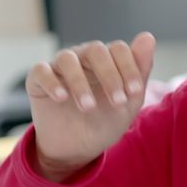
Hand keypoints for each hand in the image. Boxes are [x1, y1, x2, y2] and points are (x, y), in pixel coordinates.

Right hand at [26, 32, 155, 181]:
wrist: (76, 149)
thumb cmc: (104, 122)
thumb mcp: (128, 102)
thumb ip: (140, 70)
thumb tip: (148, 37)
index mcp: (107, 60)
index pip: (119, 49)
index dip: (129, 68)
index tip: (133, 92)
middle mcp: (82, 58)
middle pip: (95, 50)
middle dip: (109, 76)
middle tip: (116, 102)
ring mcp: (59, 67)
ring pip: (67, 58)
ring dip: (80, 83)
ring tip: (87, 107)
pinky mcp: (38, 80)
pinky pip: (41, 71)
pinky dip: (51, 82)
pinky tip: (61, 98)